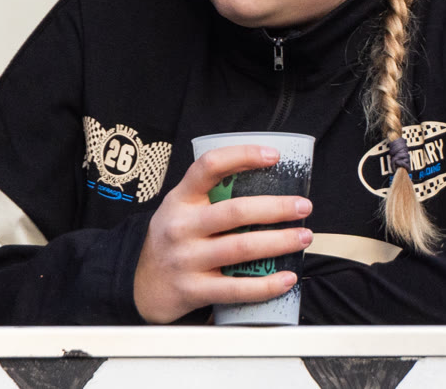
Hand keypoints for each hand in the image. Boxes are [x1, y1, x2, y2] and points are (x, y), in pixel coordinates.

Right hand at [133, 144, 312, 323]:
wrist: (140, 285)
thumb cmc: (175, 239)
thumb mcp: (183, 209)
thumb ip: (214, 196)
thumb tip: (273, 183)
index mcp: (181, 199)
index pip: (209, 166)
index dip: (243, 155)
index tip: (274, 156)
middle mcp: (181, 226)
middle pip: (236, 211)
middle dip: (277, 208)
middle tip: (304, 207)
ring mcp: (186, 259)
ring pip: (242, 248)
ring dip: (280, 242)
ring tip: (304, 237)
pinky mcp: (193, 290)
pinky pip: (236, 288)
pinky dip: (266, 285)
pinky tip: (288, 278)